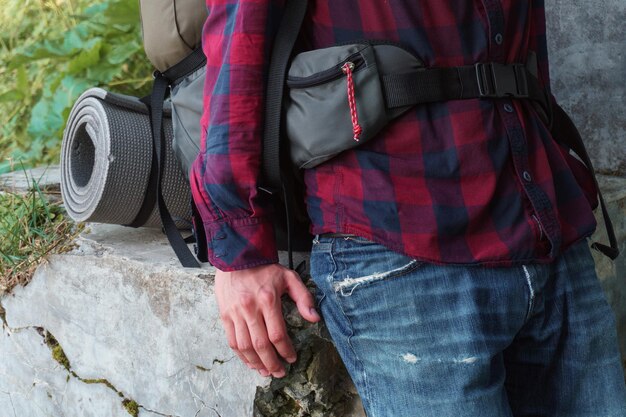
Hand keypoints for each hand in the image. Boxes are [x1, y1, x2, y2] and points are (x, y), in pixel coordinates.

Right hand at [214, 263, 320, 377]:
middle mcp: (250, 308)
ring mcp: (235, 313)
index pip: (277, 333)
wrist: (236, 257)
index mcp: (268, 299)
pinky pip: (232, 342)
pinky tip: (250, 362)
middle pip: (260, 344)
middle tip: (280, 373)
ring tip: (266, 372)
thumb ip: (303, 297)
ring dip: (256, 363)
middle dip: (271, 363)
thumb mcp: (289, 277)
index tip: (292, 358)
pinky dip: (241, 356)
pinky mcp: (225, 316)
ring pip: (244, 346)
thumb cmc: (264, 269)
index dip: (285, 350)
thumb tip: (314, 318)